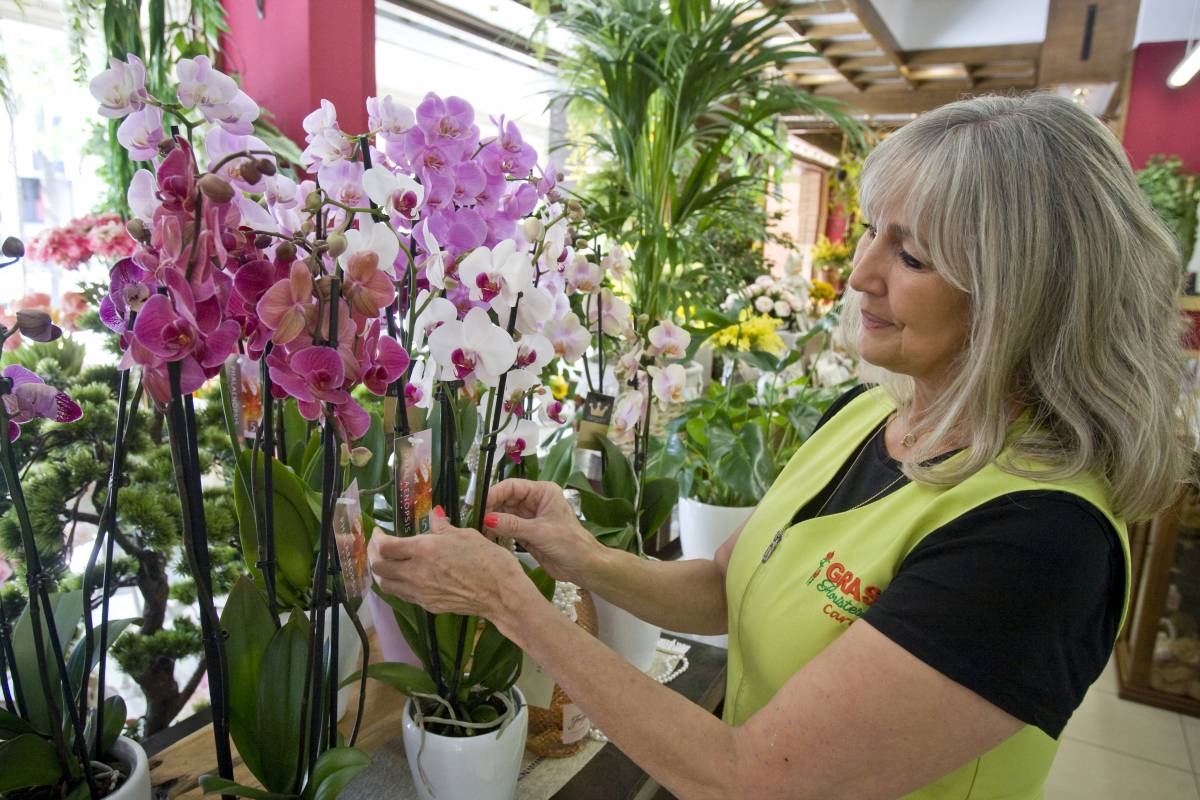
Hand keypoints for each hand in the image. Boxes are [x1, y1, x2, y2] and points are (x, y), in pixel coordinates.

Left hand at [367, 509, 530, 618]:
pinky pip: (402, 595)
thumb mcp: (466, 535)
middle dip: (373, 555)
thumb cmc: (488, 560)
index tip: (379, 532)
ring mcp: (420, 592)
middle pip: (378, 567)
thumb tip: (433, 515)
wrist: (501, 594)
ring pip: (385, 584)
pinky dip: (397, 584)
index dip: (376, 538)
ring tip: (388, 562)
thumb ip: (442, 527)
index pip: (385, 546)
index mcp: (425, 549)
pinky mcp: (428, 605)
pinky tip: (406, 576)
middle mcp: (416, 572)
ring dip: (382, 572)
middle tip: (380, 546)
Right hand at [483, 479, 602, 584]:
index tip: (477, 504)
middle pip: (505, 499)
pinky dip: (496, 531)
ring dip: (491, 520)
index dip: (494, 493)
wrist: (583, 567)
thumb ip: (513, 525)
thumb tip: (487, 518)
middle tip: (473, 518)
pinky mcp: (526, 533)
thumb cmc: (569, 543)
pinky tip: (485, 536)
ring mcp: (529, 517)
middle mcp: (534, 501)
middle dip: (490, 507)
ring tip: (476, 528)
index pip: (512, 487)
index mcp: (542, 492)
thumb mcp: (540, 532)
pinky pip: (506, 528)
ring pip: (504, 514)